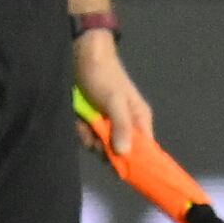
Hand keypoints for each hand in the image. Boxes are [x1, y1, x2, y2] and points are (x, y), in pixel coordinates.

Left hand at [72, 32, 153, 158]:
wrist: (81, 55)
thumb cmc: (104, 76)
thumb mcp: (114, 100)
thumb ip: (121, 126)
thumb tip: (125, 154)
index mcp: (138, 120)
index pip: (144, 150)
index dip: (135, 161)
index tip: (121, 167)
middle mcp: (124, 125)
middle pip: (118, 153)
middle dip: (104, 149)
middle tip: (95, 138)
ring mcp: (107, 125)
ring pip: (100, 147)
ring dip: (89, 139)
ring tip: (84, 125)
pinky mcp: (91, 123)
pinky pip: (87, 137)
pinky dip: (81, 132)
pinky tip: (78, 121)